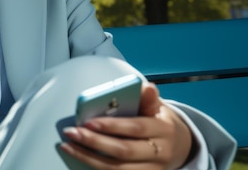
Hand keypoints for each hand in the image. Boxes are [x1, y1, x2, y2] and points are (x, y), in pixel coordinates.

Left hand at [59, 83, 193, 169]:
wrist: (179, 147)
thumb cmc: (159, 121)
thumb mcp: (158, 107)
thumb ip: (147, 98)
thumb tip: (147, 87)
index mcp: (164, 130)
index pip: (136, 128)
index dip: (112, 126)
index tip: (88, 121)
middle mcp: (160, 153)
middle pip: (124, 151)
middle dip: (94, 142)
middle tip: (72, 132)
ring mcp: (152, 169)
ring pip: (117, 168)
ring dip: (89, 157)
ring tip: (68, 145)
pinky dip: (96, 167)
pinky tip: (80, 157)